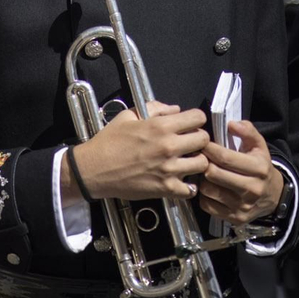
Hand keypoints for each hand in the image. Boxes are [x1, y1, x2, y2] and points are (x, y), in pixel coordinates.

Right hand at [69, 101, 209, 202]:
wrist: (93, 169)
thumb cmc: (108, 142)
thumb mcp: (127, 116)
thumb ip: (154, 108)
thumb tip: (175, 109)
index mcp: (160, 126)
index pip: (198, 117)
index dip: (195, 120)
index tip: (189, 125)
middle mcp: (169, 146)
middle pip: (204, 139)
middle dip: (198, 139)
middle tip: (189, 143)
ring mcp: (169, 169)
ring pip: (202, 164)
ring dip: (196, 162)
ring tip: (186, 162)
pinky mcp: (166, 188)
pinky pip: (191, 189)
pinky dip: (188, 186)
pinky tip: (180, 181)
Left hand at [197, 120, 284, 225]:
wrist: (273, 196)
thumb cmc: (261, 167)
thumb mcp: (259, 146)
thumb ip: (247, 131)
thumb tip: (231, 124)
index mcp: (259, 169)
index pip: (225, 157)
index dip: (208, 148)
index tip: (202, 144)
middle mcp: (252, 189)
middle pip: (213, 174)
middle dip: (204, 163)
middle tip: (200, 158)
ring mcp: (242, 206)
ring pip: (208, 189)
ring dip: (202, 180)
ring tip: (205, 173)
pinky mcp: (234, 218)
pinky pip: (207, 205)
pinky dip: (204, 195)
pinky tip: (210, 187)